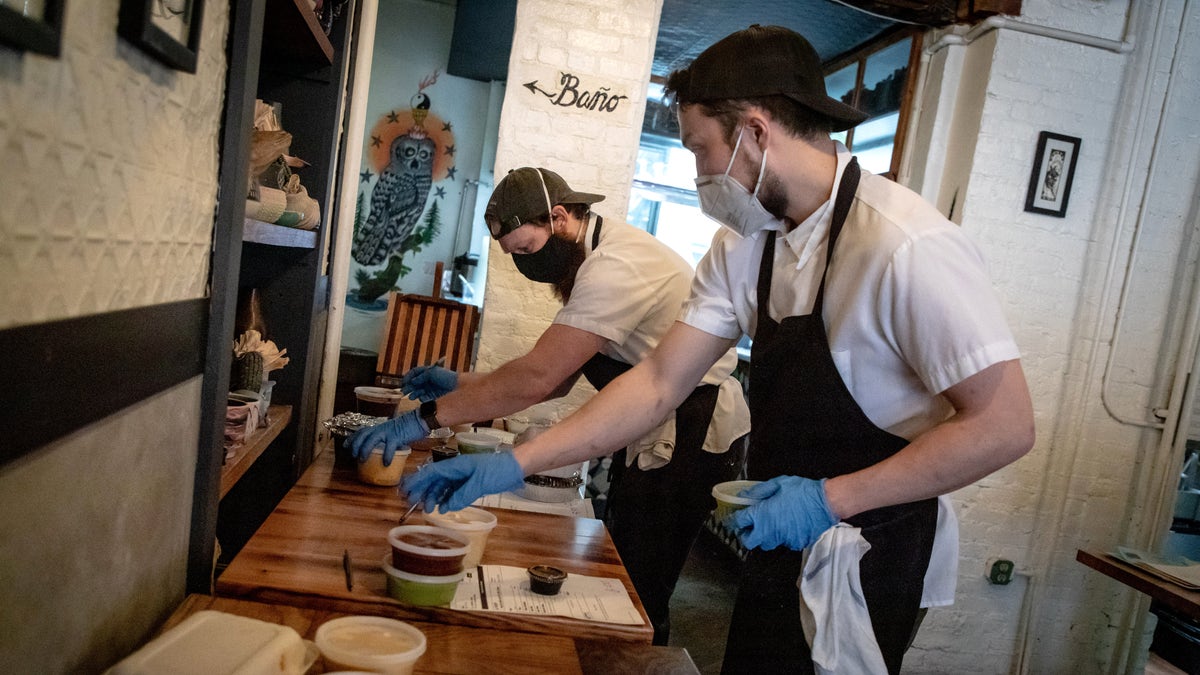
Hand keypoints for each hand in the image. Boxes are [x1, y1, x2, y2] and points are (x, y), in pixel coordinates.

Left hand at [347, 409, 427, 465]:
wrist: (420, 419)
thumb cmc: (409, 426)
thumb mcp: (394, 430)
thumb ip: (387, 437)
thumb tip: (384, 448)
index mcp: (380, 426)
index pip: (362, 431)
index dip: (353, 438)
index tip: (345, 445)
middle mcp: (381, 428)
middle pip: (363, 435)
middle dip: (355, 445)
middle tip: (352, 455)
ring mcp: (388, 432)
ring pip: (371, 440)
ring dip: (365, 450)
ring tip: (362, 460)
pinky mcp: (397, 436)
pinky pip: (390, 447)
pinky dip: (386, 456)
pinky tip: (385, 463)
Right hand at [401, 365, 457, 401]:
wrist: (457, 387)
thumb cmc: (446, 377)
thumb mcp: (432, 373)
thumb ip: (421, 376)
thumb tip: (412, 381)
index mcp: (428, 372)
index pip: (415, 373)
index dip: (409, 377)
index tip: (404, 382)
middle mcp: (428, 380)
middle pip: (415, 383)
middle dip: (409, 387)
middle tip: (404, 391)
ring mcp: (430, 388)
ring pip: (418, 391)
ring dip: (413, 393)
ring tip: (411, 396)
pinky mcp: (433, 396)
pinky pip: (424, 397)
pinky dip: (421, 398)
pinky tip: (420, 398)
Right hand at [402, 451, 524, 512]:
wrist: (515, 467)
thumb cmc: (498, 471)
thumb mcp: (480, 483)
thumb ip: (462, 495)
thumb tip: (446, 507)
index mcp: (456, 466)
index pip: (432, 473)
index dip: (417, 481)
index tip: (405, 490)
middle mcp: (456, 470)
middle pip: (434, 479)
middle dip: (421, 489)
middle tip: (410, 502)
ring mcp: (463, 476)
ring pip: (442, 485)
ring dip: (433, 495)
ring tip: (426, 508)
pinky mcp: (469, 482)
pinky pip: (453, 490)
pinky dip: (446, 499)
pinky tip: (442, 507)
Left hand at [726, 476, 837, 550]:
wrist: (826, 503)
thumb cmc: (803, 492)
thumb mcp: (778, 484)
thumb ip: (758, 491)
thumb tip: (744, 495)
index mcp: (762, 514)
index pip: (739, 522)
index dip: (731, 521)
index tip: (730, 520)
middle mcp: (770, 530)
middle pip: (748, 541)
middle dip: (744, 535)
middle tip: (747, 527)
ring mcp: (782, 539)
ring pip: (765, 544)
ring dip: (762, 537)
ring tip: (767, 525)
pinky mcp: (794, 543)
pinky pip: (782, 542)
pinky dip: (781, 536)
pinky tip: (786, 525)